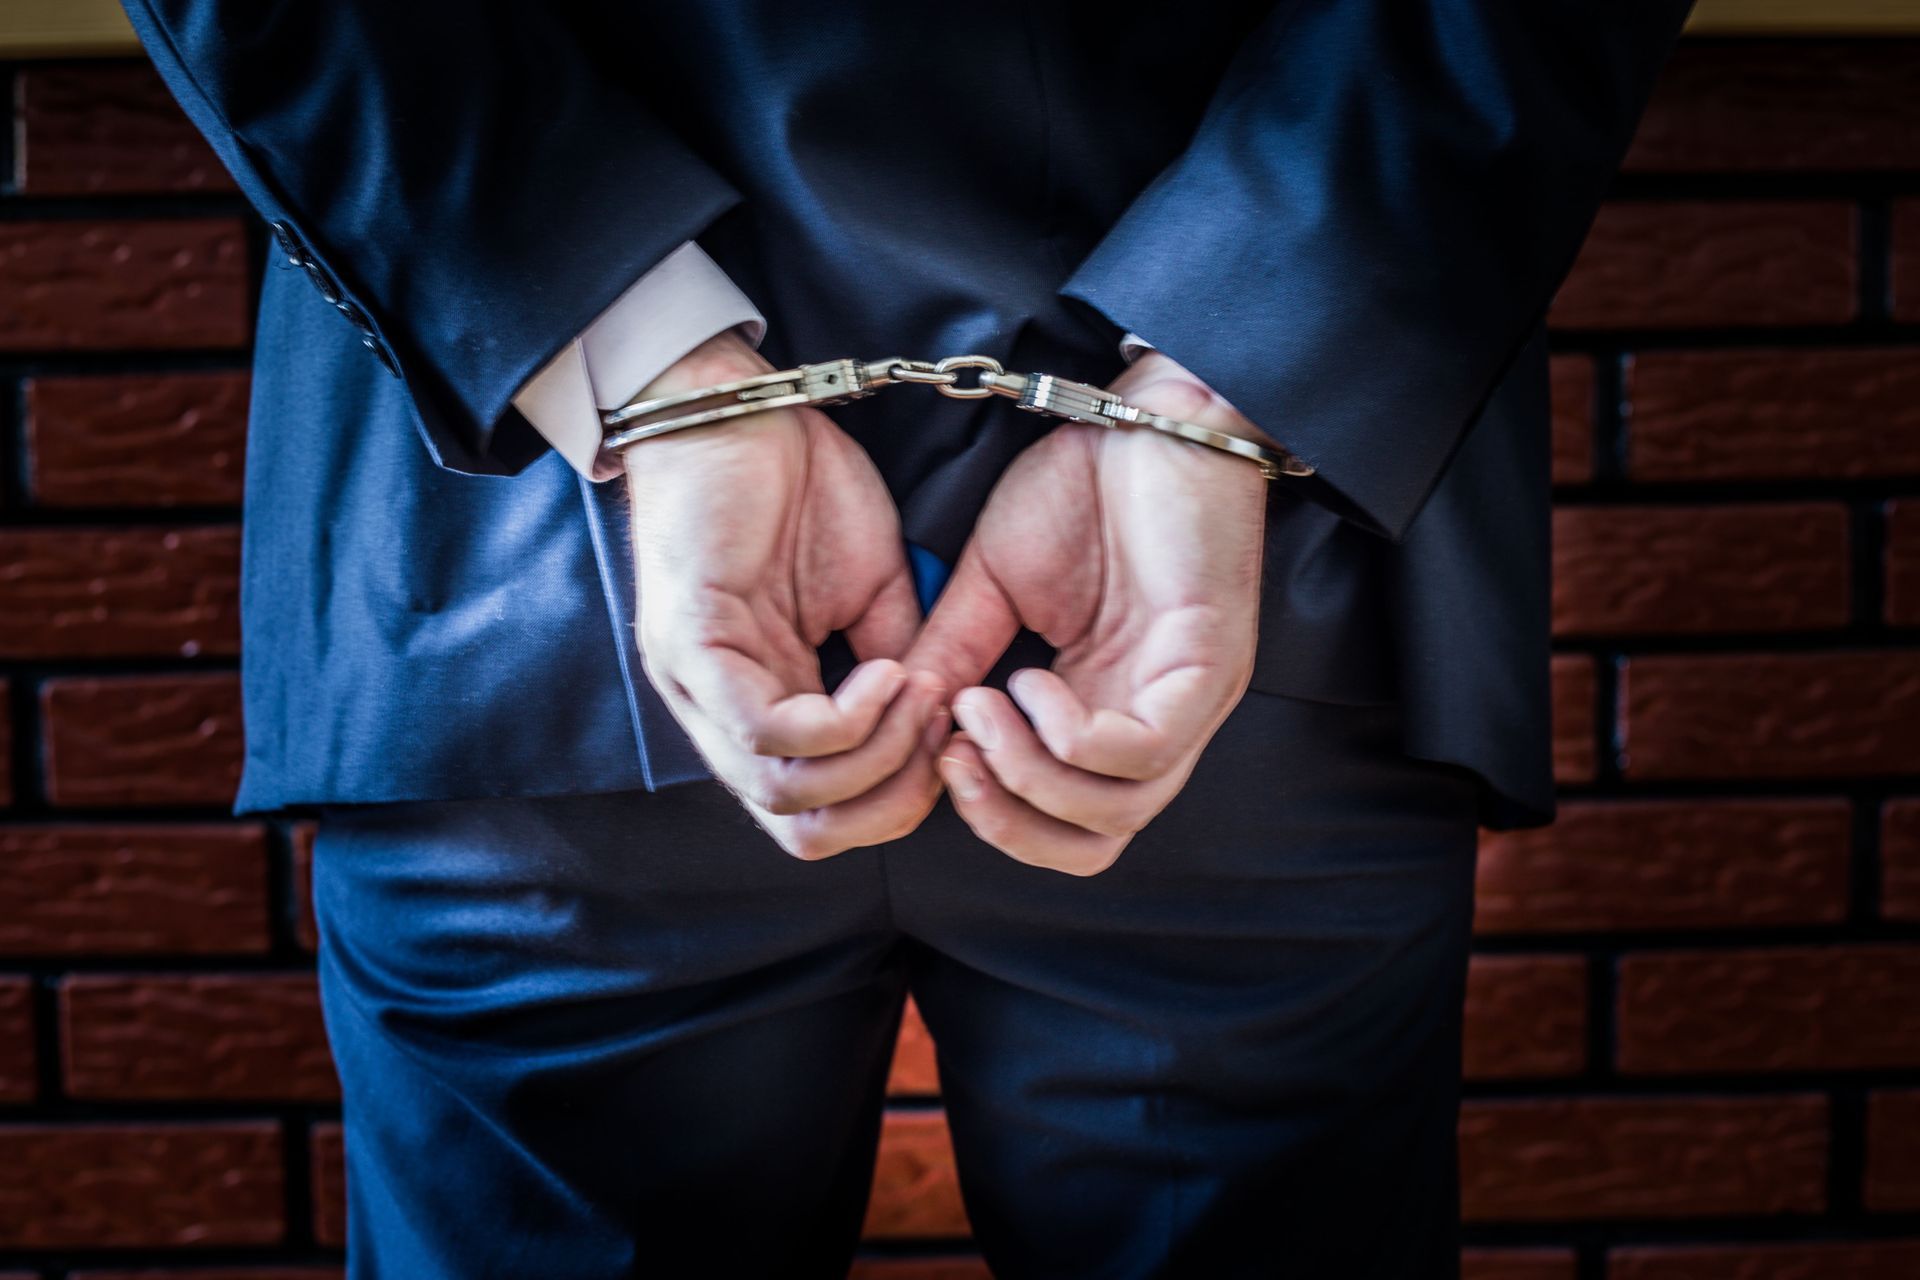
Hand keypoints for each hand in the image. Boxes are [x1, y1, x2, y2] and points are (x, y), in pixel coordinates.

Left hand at [624, 330, 947, 857]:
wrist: (740, 404)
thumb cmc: (800, 487)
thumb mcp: (878, 592)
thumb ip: (902, 662)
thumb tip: (941, 727)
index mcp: (762, 707)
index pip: (821, 813)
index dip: (899, 796)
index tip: (953, 734)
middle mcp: (719, 714)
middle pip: (801, 827)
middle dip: (891, 802)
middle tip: (940, 734)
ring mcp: (699, 685)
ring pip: (784, 792)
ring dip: (875, 757)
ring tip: (917, 690)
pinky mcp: (691, 644)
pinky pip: (766, 730)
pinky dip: (842, 719)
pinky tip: (885, 670)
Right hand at [908, 353, 1269, 874]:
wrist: (1143, 410)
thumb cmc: (1082, 487)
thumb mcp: (993, 584)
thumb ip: (953, 653)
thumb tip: (906, 723)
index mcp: (1106, 711)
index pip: (1062, 823)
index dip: (991, 811)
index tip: (931, 747)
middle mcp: (1153, 723)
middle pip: (1095, 843)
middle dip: (1007, 822)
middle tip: (950, 758)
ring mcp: (1188, 701)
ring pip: (1118, 811)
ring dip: (1029, 777)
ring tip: (979, 707)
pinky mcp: (1209, 665)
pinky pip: (1143, 750)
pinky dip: (1070, 736)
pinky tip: (1029, 680)